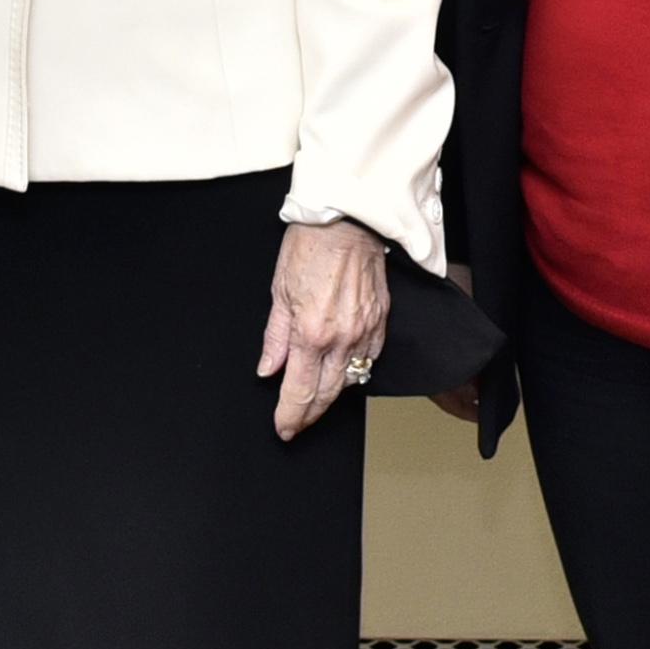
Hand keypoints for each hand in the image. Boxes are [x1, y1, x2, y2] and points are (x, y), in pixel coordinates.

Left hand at [260, 216, 387, 439]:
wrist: (347, 221)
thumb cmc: (311, 247)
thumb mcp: (279, 293)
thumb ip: (275, 338)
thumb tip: (268, 369)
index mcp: (311, 332)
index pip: (300, 391)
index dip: (290, 415)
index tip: (283, 427)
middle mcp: (341, 338)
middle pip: (327, 394)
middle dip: (309, 414)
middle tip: (296, 423)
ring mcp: (365, 332)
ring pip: (350, 381)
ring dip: (331, 395)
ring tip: (315, 400)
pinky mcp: (381, 322)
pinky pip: (370, 359)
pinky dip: (355, 372)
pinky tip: (342, 372)